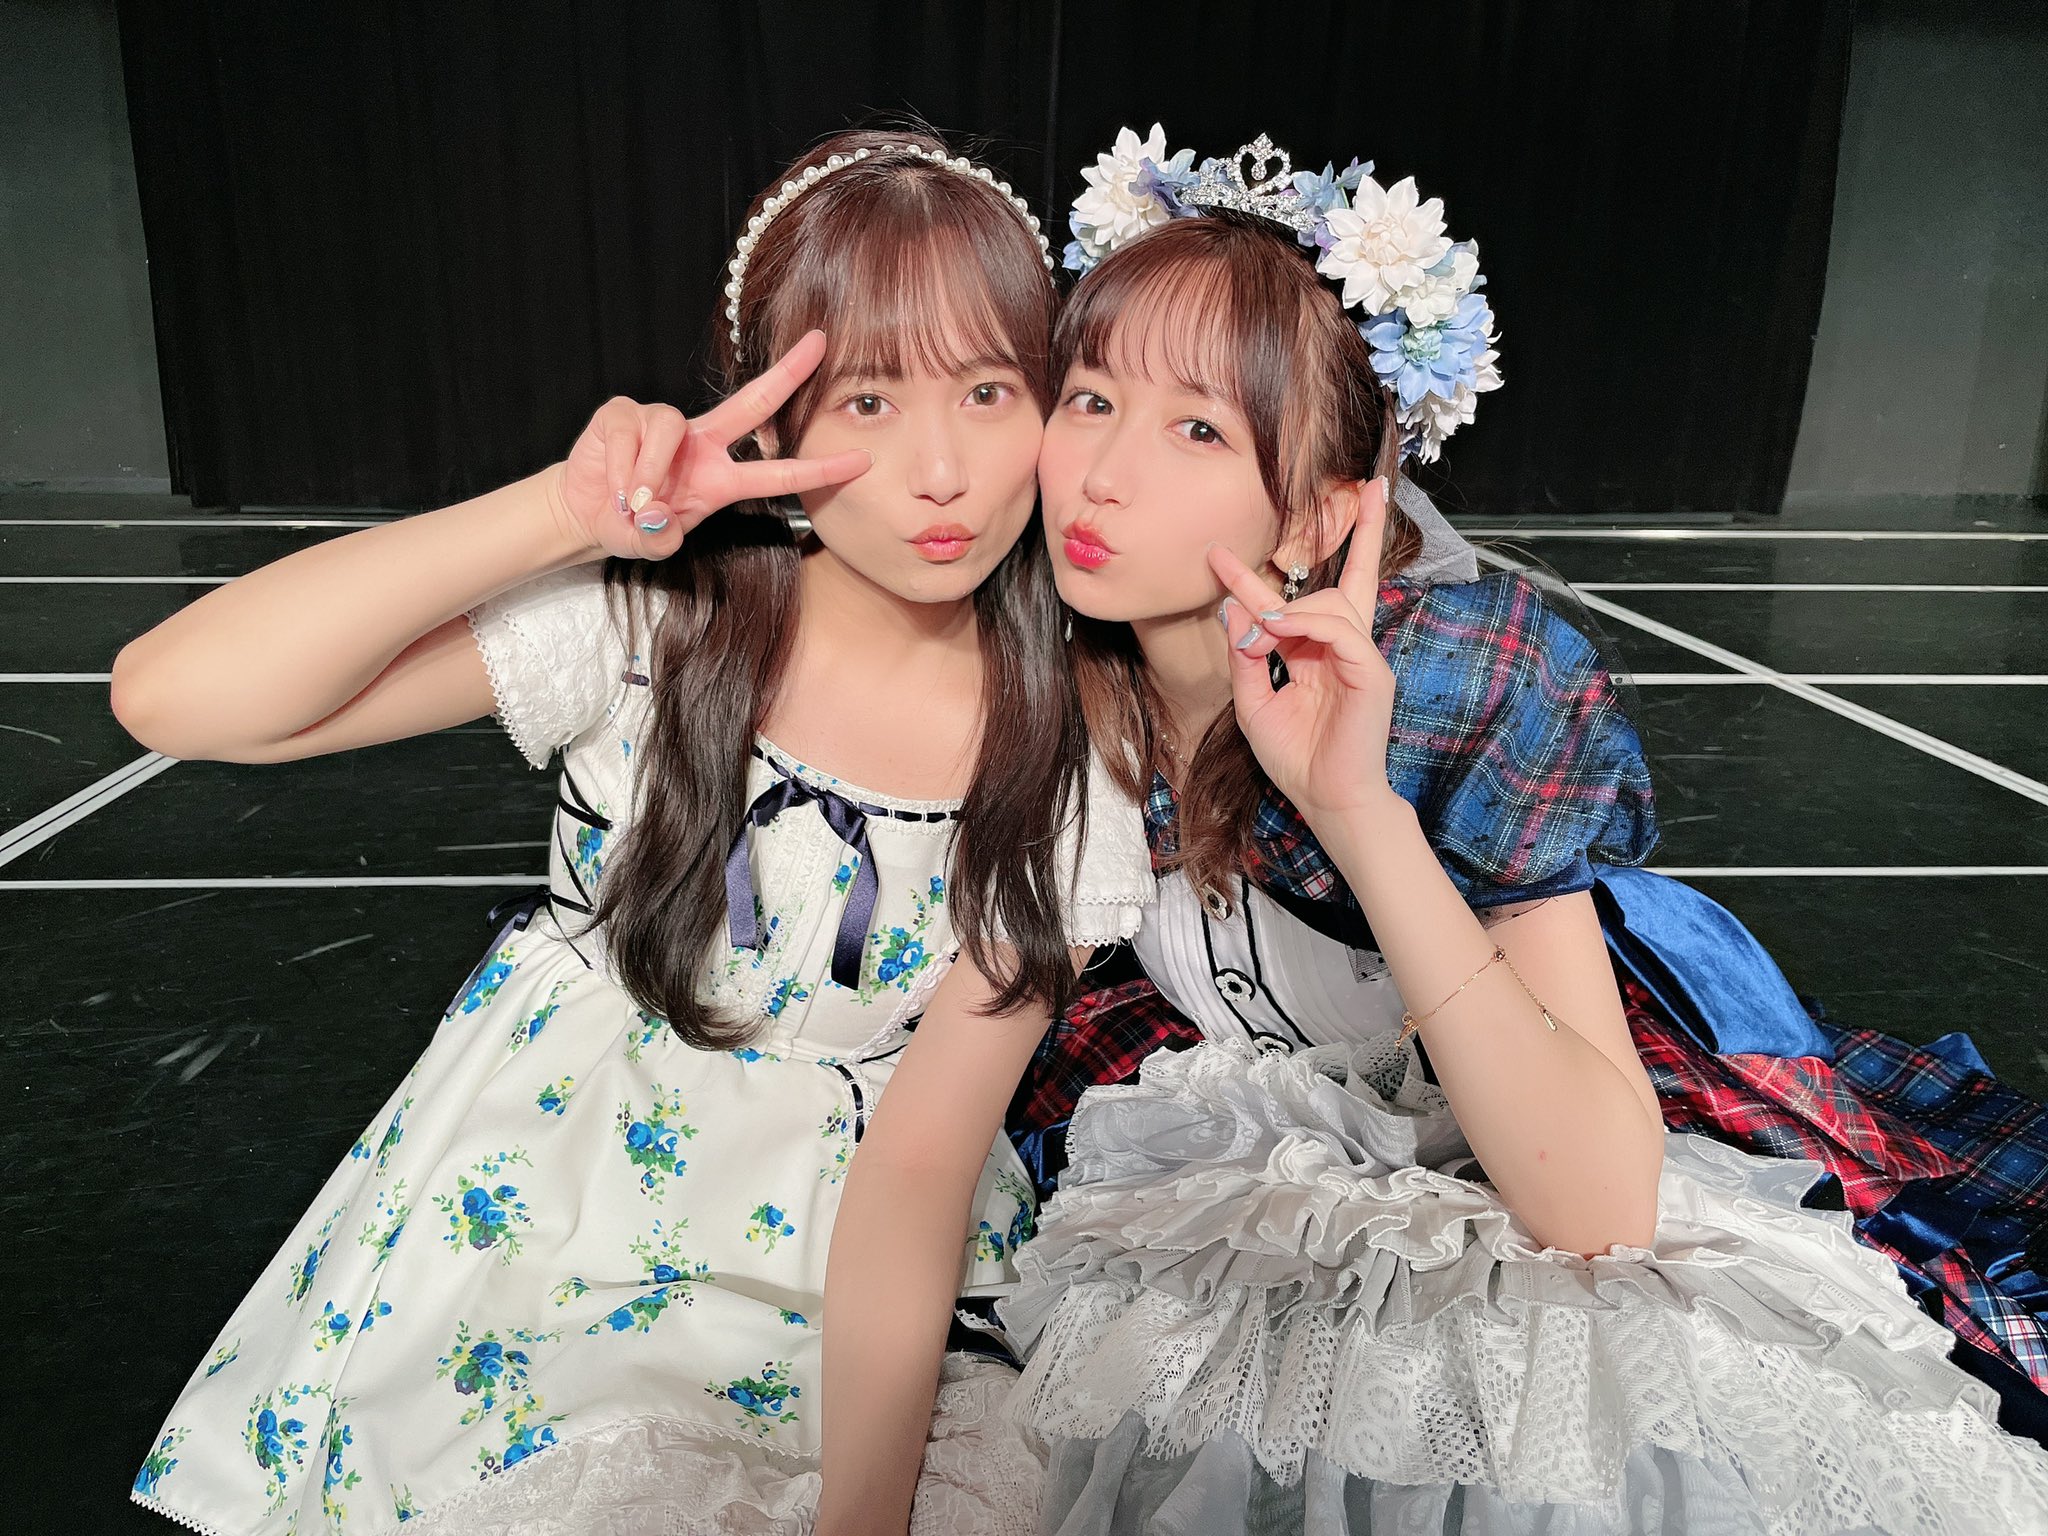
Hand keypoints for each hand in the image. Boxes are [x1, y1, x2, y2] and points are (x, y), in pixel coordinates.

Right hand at [552, 330, 871, 559]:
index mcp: (721, 478)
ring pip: (671, 428)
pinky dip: (620, 467)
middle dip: (788, 372)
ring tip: (633, 500)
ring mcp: (664, 423)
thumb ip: (659, 538)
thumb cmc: (630, 523)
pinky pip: (630, 433)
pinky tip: (614, 486)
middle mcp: (702, 443)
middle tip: (820, 344)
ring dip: (649, 471)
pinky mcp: (625, 412)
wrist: (585, 512)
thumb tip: (657, 516)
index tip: (862, 460)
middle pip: (753, 401)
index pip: (778, 472)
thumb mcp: (651, 542)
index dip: (819, 468)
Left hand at [1211, 476, 1399, 822]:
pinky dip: (1305, 625)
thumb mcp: (1254, 703)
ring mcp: (1362, 658)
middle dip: (1351, 536)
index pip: (1290, 603)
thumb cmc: (1296, 758)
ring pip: (1331, 604)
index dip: (1254, 580)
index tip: (1215, 554)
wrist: (1326, 799)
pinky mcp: (1372, 673)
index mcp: (1316, 654)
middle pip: (1347, 581)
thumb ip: (1245, 659)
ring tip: (1259, 630)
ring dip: (1287, 610)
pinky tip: (1277, 631)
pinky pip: (1340, 631)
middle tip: (1330, 502)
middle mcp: (1343, 649)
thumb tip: (1236, 615)